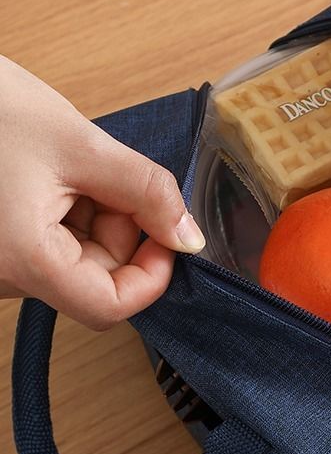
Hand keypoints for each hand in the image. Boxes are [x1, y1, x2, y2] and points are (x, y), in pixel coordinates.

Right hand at [0, 56, 205, 328]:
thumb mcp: (79, 144)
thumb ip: (146, 192)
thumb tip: (189, 238)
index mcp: (22, 261)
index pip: (110, 308)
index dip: (152, 275)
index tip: (167, 234)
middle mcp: (4, 275)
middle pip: (98, 279)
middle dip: (123, 231)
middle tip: (113, 176)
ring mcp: (0, 262)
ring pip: (79, 259)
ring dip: (99, 216)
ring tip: (74, 165)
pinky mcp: (0, 244)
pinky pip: (54, 243)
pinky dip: (74, 211)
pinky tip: (59, 172)